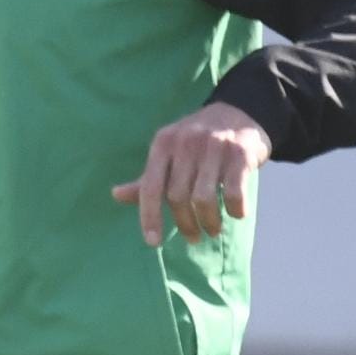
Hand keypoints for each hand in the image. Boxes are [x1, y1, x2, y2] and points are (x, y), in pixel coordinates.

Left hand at [112, 102, 270, 245]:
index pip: (150, 186)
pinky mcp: (240, 153)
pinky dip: (235, 210)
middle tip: (194, 238)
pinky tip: (237, 213)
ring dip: (209, 222)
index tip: (153, 242)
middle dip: (185, 224)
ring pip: (203, 198)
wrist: (239, 112)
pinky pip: (233, 193)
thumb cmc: (198, 141)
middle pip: (177, 197)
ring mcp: (214, 146)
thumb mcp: (169, 152)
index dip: (149, 217)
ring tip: (213, 229)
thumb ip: (148, 177)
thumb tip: (115, 195)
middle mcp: (185, 142)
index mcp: (163, 143)